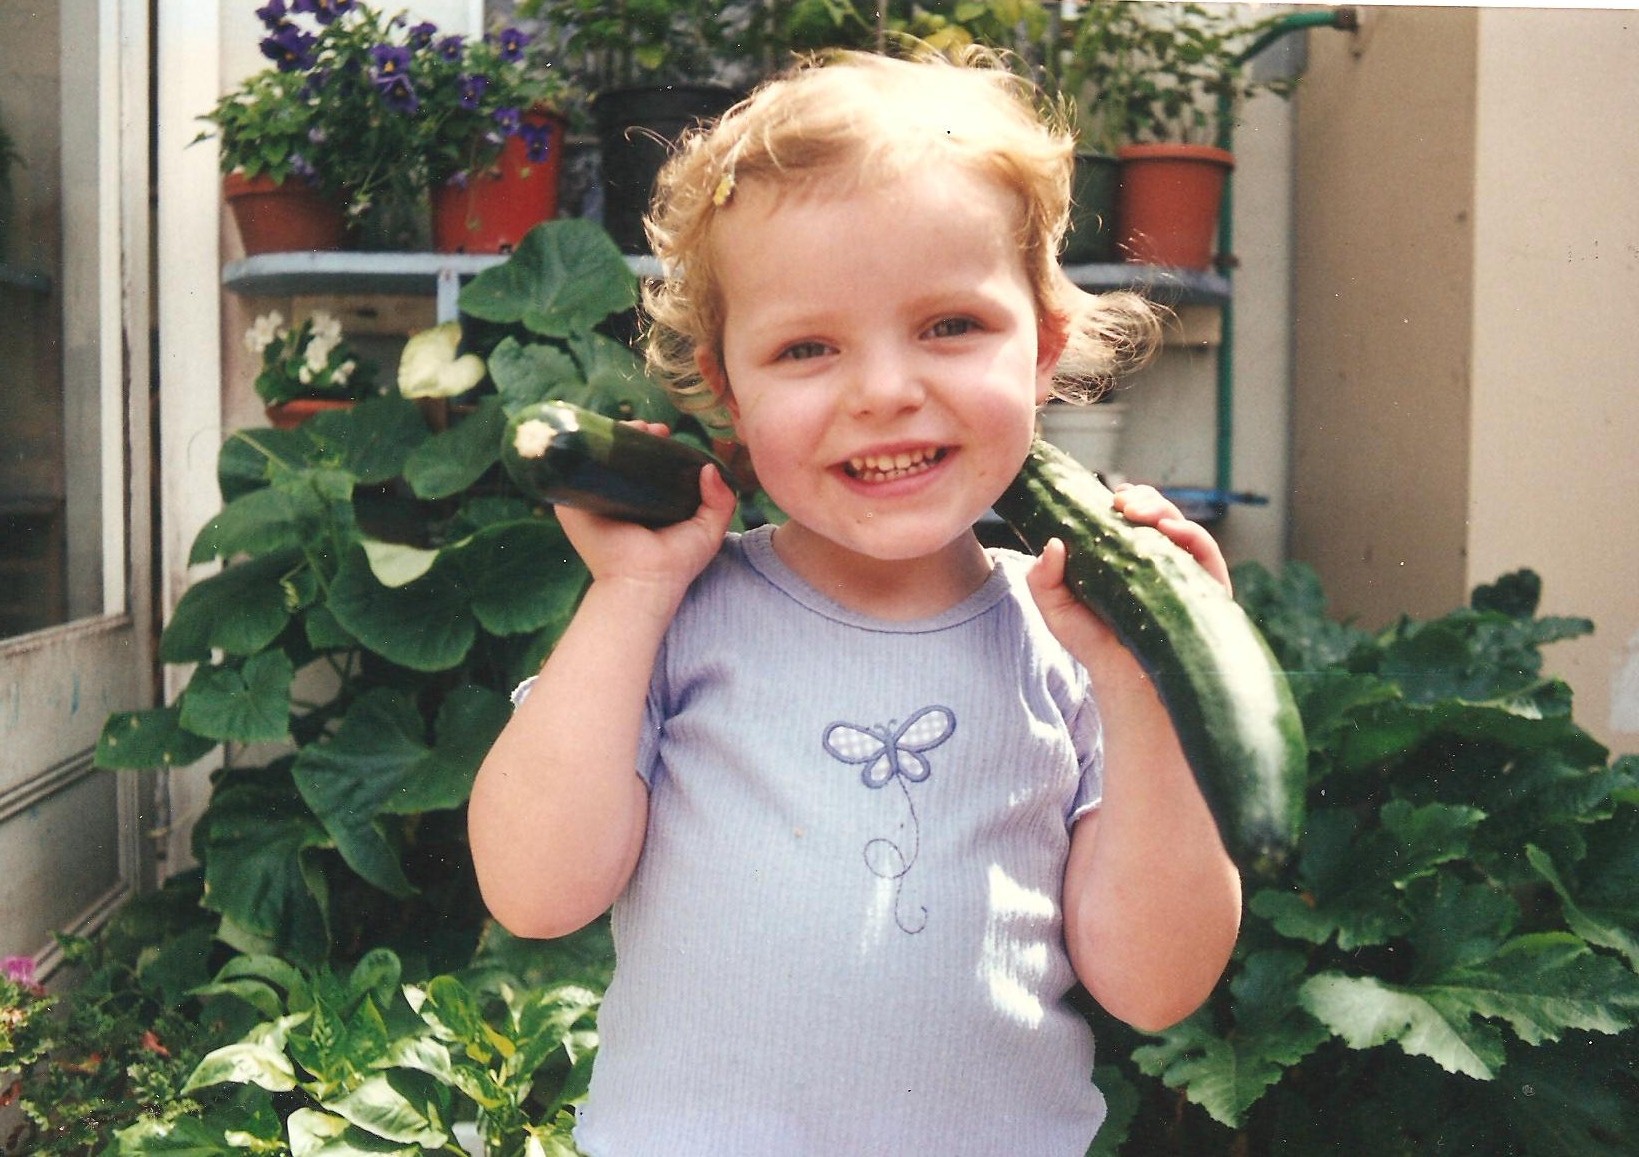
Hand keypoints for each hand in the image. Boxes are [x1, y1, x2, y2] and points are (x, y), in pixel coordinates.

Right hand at [556, 421, 737, 607]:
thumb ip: (720, 501)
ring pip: (600, 457)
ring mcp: (592, 499)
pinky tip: (603, 434)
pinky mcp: (572, 503)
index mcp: (642, 504)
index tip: (665, 433)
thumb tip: (711, 468)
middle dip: (635, 435)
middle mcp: (616, 499)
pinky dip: (587, 446)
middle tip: (652, 429)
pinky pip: (575, 466)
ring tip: (634, 427)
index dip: (654, 444)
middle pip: (621, 456)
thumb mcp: (707, 530)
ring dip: (614, 436)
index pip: (644, 464)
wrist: (643, 581)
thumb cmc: (675, 563)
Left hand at [1025, 484, 1229, 665]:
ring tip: (1137, 512)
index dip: (1128, 499)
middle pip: (1160, 514)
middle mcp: (1159, 560)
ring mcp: (1184, 572)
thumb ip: (1042, 578)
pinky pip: (1206, 552)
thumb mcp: (1055, 609)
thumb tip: (1053, 543)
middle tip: (1121, 504)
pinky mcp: (1206, 588)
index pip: (1134, 517)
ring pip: (1182, 526)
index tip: (1112, 496)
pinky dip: (1191, 533)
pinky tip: (1169, 530)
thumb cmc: (1092, 644)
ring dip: (1163, 510)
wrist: (1125, 682)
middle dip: (1145, 499)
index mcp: (1128, 556)